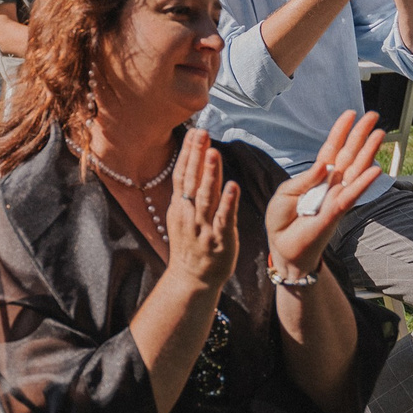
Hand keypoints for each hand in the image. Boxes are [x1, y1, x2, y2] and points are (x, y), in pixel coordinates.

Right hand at [162, 129, 241, 293]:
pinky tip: (232, 186)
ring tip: (214, 153)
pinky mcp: (220, 239)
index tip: (194, 132)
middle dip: (196, 156)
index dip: (187, 153)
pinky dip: (228, 202)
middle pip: (191, 181)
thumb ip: (189, 193)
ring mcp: (203, 227)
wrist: (192, 279)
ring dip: (210, 174)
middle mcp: (189, 214)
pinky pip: (224, 219)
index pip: (182, 175)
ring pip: (206, 197)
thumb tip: (194, 165)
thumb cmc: (192, 245)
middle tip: (202, 133)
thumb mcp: (183, 217)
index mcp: (180, 207)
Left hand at [267, 111, 387, 275]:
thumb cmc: (282, 221)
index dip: (340, 131)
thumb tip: (323, 164)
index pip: (331, 149)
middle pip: (348, 155)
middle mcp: (330, 184)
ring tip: (380, 133)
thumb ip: (306, 178)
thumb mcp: (286, 193)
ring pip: (355, 171)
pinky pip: (352, 195)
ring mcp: (335, 197)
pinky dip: (363, 183)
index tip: (350, 113)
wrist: (282, 248)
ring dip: (369, 152)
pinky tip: (376, 169)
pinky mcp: (335, 213)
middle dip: (361, 135)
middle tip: (374, 116)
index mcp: (316, 176)